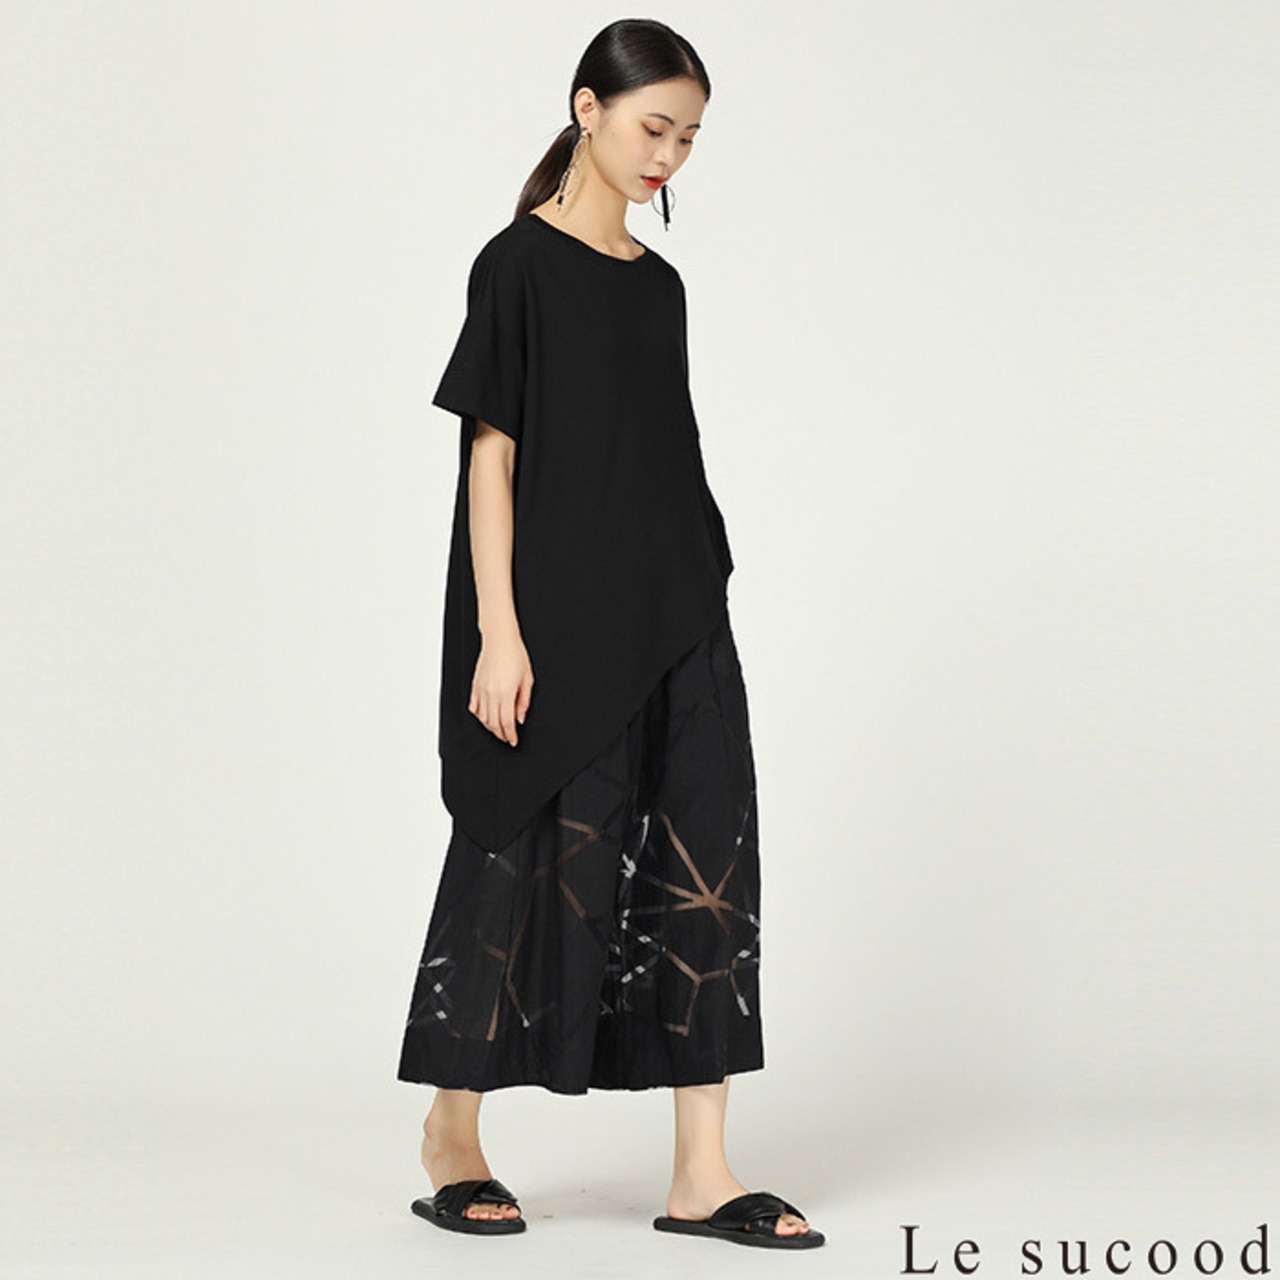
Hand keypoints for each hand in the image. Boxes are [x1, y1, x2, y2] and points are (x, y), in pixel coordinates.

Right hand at [469, 631, 533, 746]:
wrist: (500, 640)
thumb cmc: (515, 655)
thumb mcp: (528, 679)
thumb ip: (524, 701)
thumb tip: (520, 718)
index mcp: (505, 693)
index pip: (506, 722)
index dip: (510, 735)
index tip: (513, 741)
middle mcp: (491, 693)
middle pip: (493, 723)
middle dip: (500, 734)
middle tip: (506, 738)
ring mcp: (481, 690)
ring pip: (482, 717)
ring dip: (490, 727)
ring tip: (498, 730)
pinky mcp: (475, 685)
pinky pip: (474, 707)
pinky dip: (479, 716)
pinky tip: (485, 718)